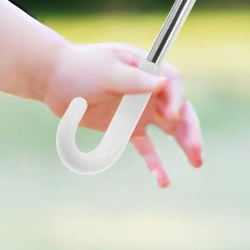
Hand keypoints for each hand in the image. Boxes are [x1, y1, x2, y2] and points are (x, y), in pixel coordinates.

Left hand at [42, 40, 203, 186]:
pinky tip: (163, 181)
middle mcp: (150, 90)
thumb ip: (134, 78)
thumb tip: (164, 83)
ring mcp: (140, 109)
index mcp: (147, 68)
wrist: (53, 80)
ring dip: (185, 145)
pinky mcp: (127, 127)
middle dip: (190, 129)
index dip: (177, 100)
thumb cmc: (80, 68)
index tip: (171, 115)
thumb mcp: (106, 71)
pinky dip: (156, 163)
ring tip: (196, 163)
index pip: (173, 83)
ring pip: (170, 130)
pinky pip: (147, 148)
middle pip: (179, 109)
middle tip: (195, 150)